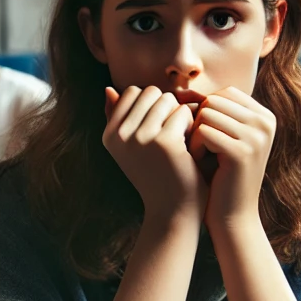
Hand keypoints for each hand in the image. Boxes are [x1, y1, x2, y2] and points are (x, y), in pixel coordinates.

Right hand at [103, 86, 205, 223]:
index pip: (132, 93)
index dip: (151, 106)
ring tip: (180, 141)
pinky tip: (190, 147)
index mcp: (109, 135)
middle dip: (166, 108)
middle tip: (172, 135)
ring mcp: (141, 138)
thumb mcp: (131, 148)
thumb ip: (119, 119)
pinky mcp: (165, 142)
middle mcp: (120, 135)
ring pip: (168, 100)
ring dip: (180, 116)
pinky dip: (192, 126)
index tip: (158, 129)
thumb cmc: (157, 176)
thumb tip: (108, 89)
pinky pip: (184, 113)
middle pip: (151, 93)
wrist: (172, 211)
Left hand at [187, 87, 274, 233]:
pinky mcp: (242, 152)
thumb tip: (180, 89)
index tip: (202, 137)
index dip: (204, 112)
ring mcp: (257, 136)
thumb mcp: (218, 138)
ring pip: (206, 114)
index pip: (223, 94)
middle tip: (198, 148)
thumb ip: (207, 112)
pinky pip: (203, 132)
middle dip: (197, 123)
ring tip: (199, 155)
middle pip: (213, 101)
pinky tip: (198, 162)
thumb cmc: (218, 175)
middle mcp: (266, 122)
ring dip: (194, 134)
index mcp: (264, 116)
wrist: (232, 216)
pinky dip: (193, 146)